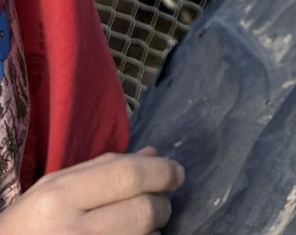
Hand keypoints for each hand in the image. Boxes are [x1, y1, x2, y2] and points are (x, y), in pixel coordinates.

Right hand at [0, 147, 183, 234]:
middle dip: (162, 205)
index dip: (162, 172)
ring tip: (138, 227)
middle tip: (160, 203)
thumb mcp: (54, 188)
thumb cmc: (30, 224)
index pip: (128, 177)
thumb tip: (154, 155)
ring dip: (152, 232)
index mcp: (61, 197)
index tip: (177, 174)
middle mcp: (73, 232)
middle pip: (144, 211)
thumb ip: (104, 169)